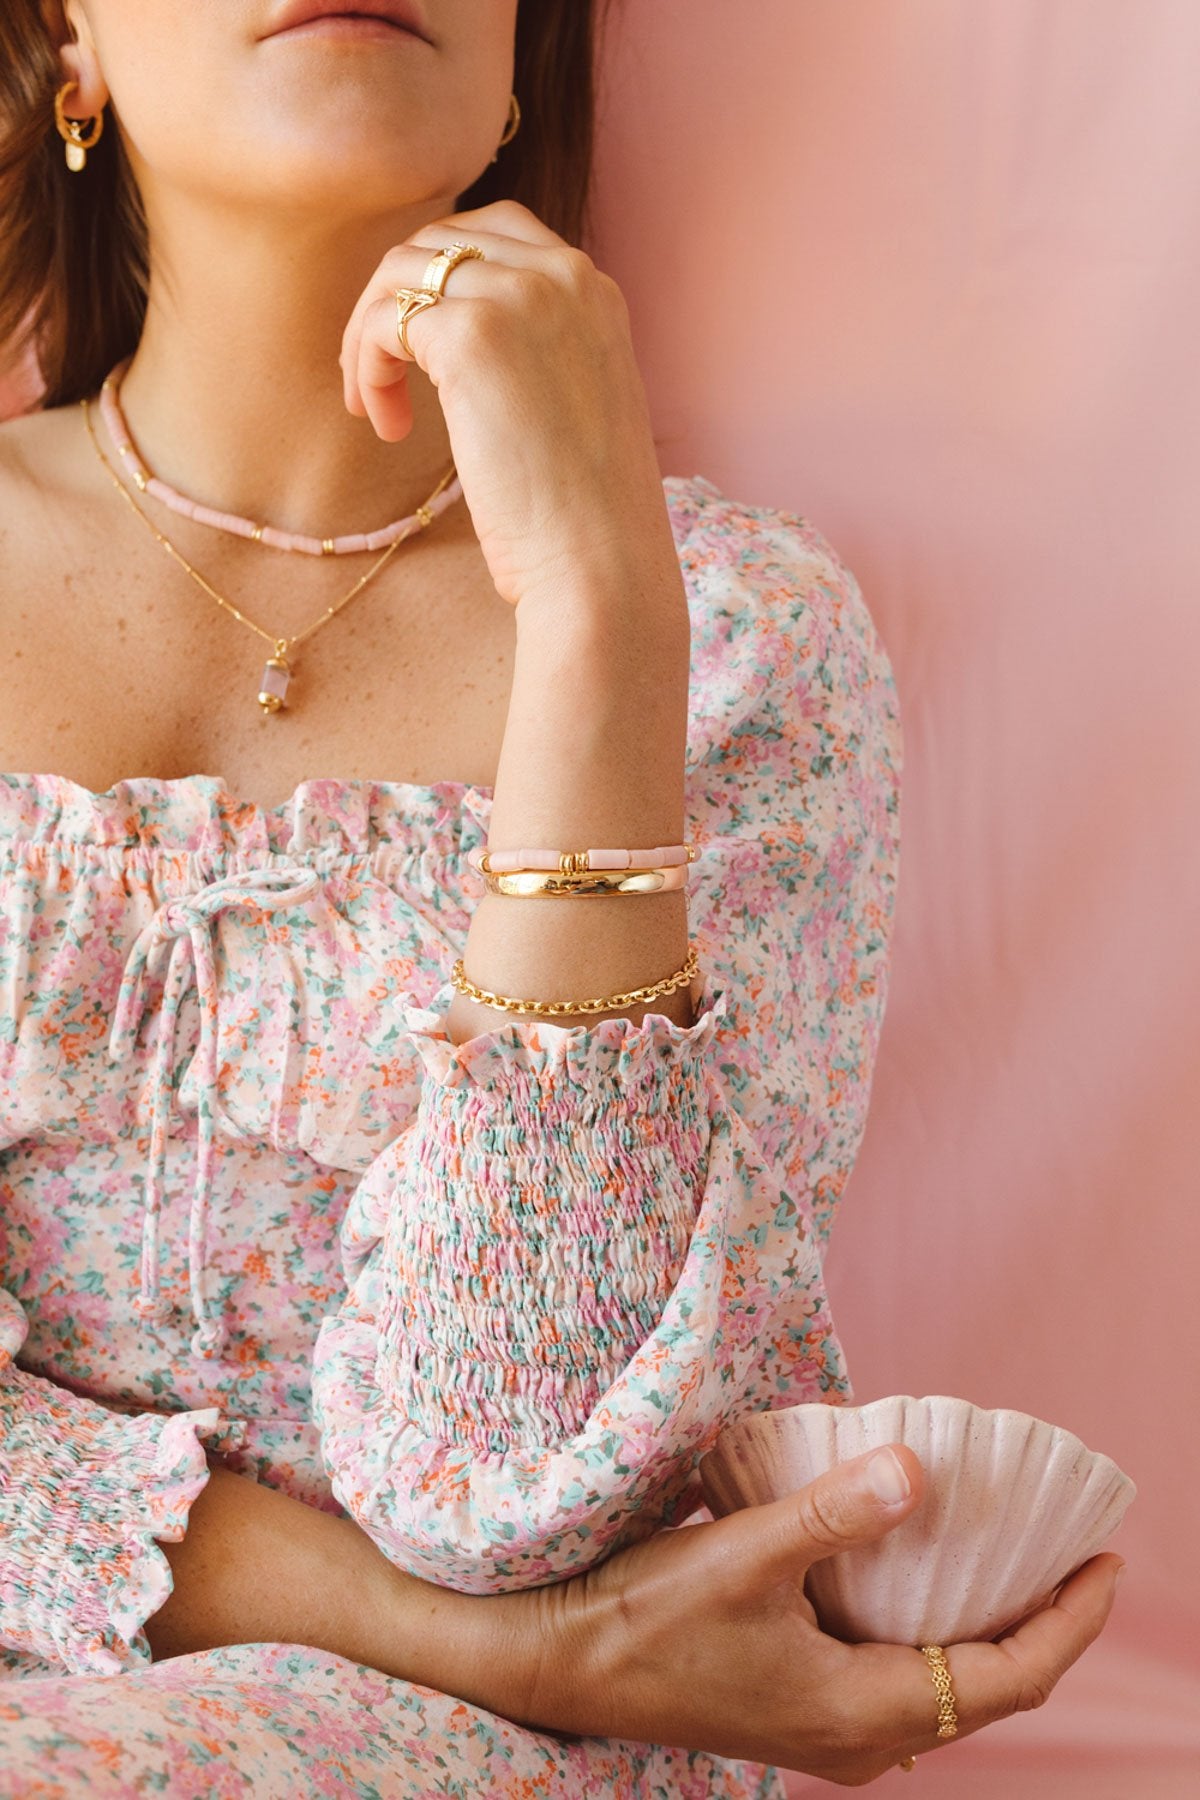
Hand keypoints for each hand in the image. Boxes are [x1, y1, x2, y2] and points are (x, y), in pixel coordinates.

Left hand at [338, 200, 685, 620]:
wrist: (602, 561)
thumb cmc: (587, 512)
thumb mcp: (575, 399)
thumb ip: (536, 349)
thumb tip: (458, 337)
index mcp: (594, 289)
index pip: (493, 232)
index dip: (439, 281)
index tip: (421, 347)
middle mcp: (561, 276)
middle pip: (437, 242)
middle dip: (393, 302)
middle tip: (379, 382)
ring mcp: (516, 299)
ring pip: (401, 275)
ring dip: (369, 337)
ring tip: (376, 409)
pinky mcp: (471, 338)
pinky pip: (384, 321)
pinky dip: (367, 366)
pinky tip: (385, 425)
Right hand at [504, 1444, 1123, 1783]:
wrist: (567, 1663)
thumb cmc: (648, 1616)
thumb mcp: (742, 1555)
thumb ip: (833, 1514)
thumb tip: (920, 1471)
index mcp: (860, 1712)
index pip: (1008, 1679)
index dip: (1067, 1621)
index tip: (1106, 1562)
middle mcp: (860, 1737)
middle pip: (990, 1690)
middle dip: (1043, 1623)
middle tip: (1074, 1552)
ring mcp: (832, 1731)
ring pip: (948, 1686)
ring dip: (990, 1628)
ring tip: (1015, 1557)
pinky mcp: (806, 1710)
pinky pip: (904, 1678)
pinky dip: (934, 1630)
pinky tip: (921, 1573)